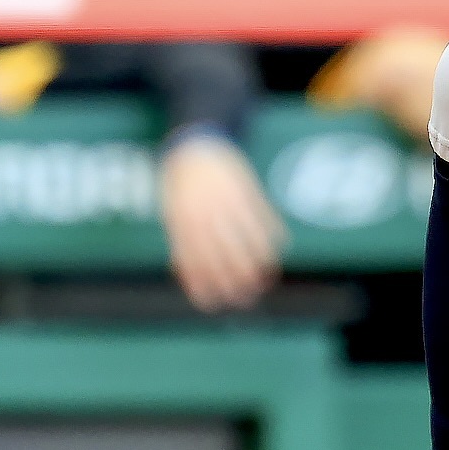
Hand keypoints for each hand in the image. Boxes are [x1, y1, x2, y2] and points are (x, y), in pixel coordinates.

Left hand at [159, 135, 285, 312]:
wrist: (195, 145)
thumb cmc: (181, 186)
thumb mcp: (172, 214)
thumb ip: (180, 243)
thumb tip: (188, 278)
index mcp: (184, 223)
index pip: (196, 264)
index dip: (206, 288)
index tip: (216, 304)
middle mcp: (207, 215)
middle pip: (227, 258)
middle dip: (238, 284)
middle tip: (246, 298)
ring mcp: (230, 203)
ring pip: (251, 243)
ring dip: (261, 268)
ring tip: (265, 281)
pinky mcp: (249, 191)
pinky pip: (266, 221)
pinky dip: (274, 239)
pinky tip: (276, 252)